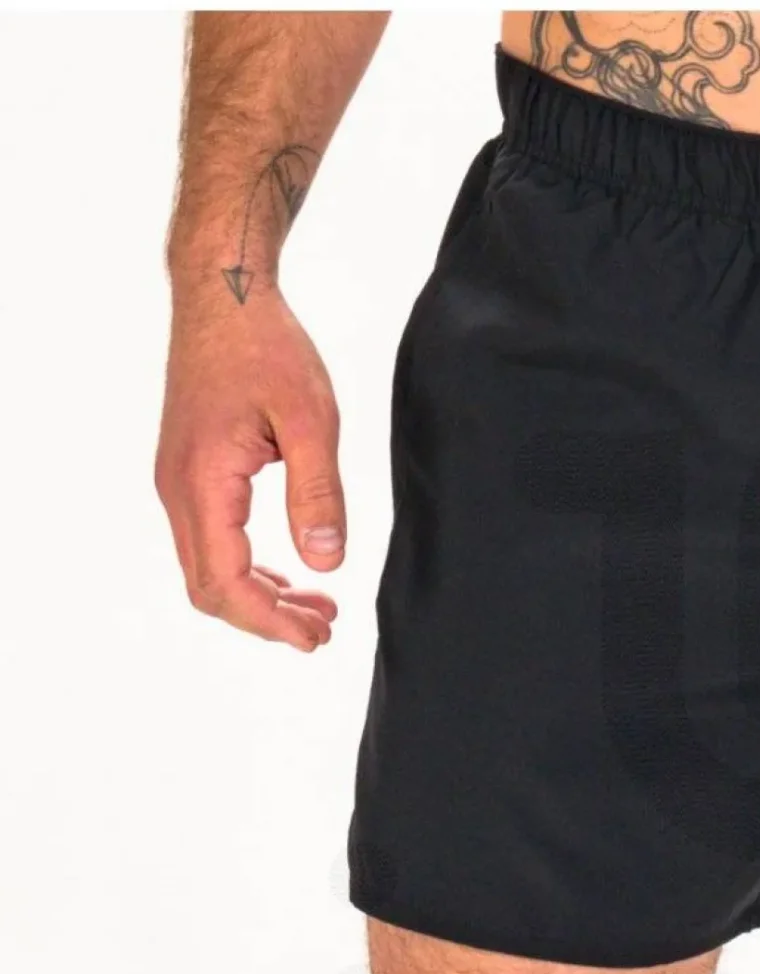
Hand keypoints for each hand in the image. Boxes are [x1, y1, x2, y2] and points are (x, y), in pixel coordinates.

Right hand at [155, 292, 344, 650]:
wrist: (224, 293)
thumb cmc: (266, 345)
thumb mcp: (311, 418)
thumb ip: (318, 493)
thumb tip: (326, 564)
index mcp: (204, 480)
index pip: (226, 580)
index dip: (270, 621)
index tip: (316, 637)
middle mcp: (178, 488)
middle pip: (209, 588)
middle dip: (265, 620)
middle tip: (322, 631)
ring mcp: (177, 482)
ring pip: (207, 569)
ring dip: (259, 598)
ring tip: (317, 609)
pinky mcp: (188, 473)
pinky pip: (210, 543)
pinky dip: (248, 570)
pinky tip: (289, 575)